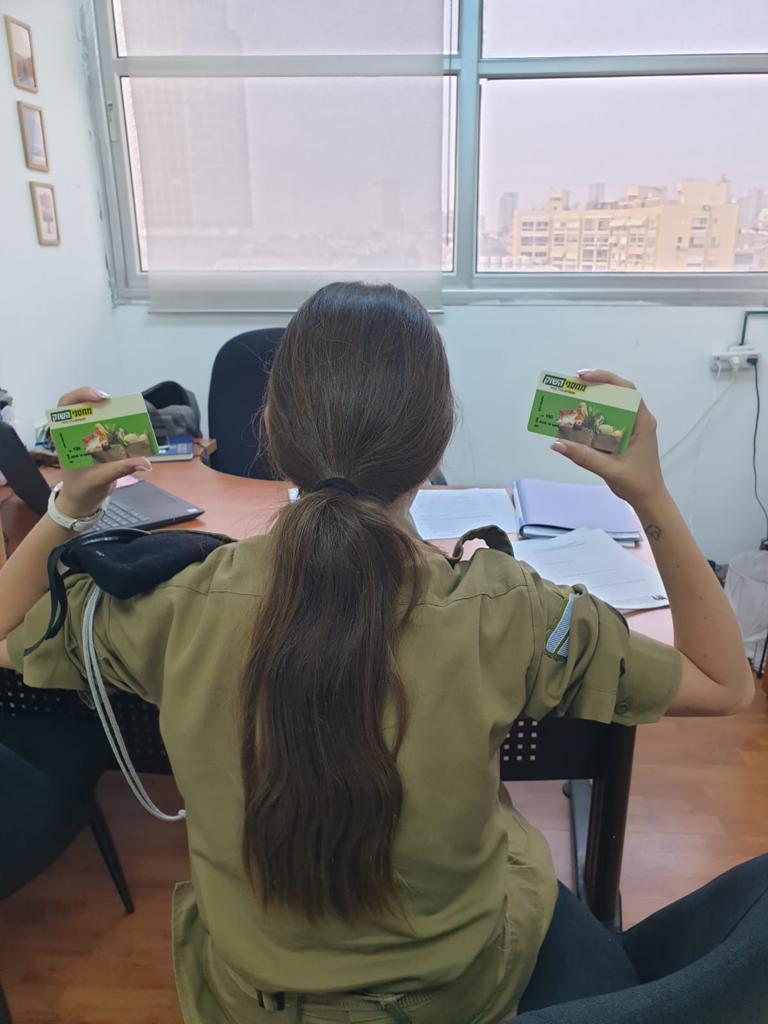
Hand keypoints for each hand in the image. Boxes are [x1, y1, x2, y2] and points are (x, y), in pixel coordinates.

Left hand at [54, 387, 150, 518]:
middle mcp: (77, 433)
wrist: (83, 503)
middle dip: (104, 403)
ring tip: (132, 418)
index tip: (99, 397)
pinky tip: (137, 433)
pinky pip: (115, 432)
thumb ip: (120, 469)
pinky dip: (126, 431)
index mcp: (66, 437)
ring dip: (118, 416)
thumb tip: (144, 463)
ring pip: (103, 417)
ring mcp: (91, 438)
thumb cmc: (82, 490)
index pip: (66, 407)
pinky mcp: (104, 446)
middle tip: (120, 405)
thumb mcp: (98, 480)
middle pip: (88, 407)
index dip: (80, 396)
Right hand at [549, 370, 666, 505]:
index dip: (605, 378)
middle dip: (593, 389)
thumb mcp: (609, 470)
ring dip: (589, 405)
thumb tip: (558, 444)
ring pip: (609, 408)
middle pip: (616, 395)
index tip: (583, 377)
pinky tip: (575, 425)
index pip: (626, 391)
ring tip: (569, 404)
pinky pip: (605, 423)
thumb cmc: (638, 483)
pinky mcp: (622, 437)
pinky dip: (590, 422)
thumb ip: (584, 457)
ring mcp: (631, 428)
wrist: (649, 498)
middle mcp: (637, 421)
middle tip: (570, 388)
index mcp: (642, 423)